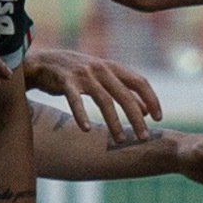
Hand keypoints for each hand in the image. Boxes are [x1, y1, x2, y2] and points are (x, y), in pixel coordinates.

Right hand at [23, 45, 160, 139]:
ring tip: (120, 140)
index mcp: (113, 67)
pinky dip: (81, 115)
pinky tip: (86, 129)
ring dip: (114, 122)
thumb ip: (124, 91)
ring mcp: (83, 74)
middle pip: (125, 95)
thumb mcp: (104, 78)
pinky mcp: (65, 81)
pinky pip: (75, 100)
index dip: (152, 99)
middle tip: (144, 137)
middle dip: (136, 117)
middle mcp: (101, 69)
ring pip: (104, 100)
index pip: (140, 82)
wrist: (44, 62)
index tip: (158, 118)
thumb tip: (146, 111)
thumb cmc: (78, 73)